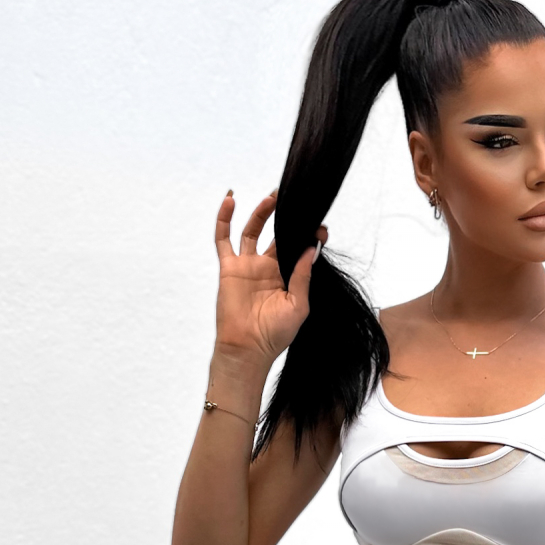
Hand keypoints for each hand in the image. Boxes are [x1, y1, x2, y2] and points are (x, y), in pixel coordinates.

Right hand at [213, 190, 327, 363]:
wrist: (248, 348)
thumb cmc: (275, 334)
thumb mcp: (299, 305)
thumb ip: (303, 276)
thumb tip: (312, 249)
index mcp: (286, 278)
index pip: (297, 249)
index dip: (308, 237)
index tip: (321, 227)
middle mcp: (267, 268)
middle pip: (277, 234)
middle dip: (286, 217)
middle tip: (296, 198)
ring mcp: (248, 266)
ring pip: (253, 230)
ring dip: (262, 212)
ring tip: (273, 196)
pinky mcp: (230, 267)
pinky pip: (224, 239)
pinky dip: (225, 219)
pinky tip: (230, 199)